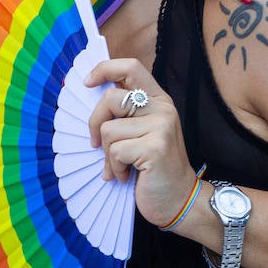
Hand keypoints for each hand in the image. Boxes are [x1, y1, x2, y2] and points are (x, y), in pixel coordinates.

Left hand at [84, 58, 194, 228]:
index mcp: (158, 100)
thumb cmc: (154, 168)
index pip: (130, 67)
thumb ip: (125, 114)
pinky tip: (127, 177)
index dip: (104, 69)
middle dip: (94, 123)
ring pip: (108, 129)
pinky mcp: (155, 148)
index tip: (87, 83)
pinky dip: (114, 168)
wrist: (180, 200)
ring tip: (121, 166)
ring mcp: (161, 127)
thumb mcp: (143, 133)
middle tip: (96, 144)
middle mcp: (163, 108)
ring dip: (107, 154)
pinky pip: (115, 151)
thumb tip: (90, 94)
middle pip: (110, 98)